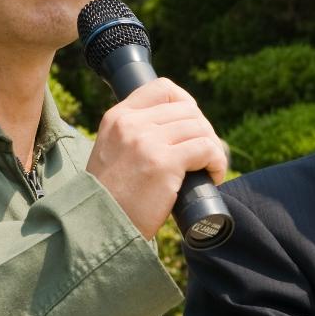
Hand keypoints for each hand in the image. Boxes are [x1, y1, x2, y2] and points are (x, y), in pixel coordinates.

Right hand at [85, 78, 227, 239]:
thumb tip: (174, 131)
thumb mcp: (111, 152)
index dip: (186, 103)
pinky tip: (213, 176)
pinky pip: (206, 149)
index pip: (162, 88)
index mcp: (118, 117)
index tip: (192, 125)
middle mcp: (132, 123)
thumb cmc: (109, 198)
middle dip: (203, 130)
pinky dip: (217, 162)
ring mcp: (148, 141)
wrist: (97, 227)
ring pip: (199, 128)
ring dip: (212, 147)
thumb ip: (132, 136)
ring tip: (209, 167)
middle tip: (204, 154)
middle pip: (187, 109)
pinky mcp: (165, 163)